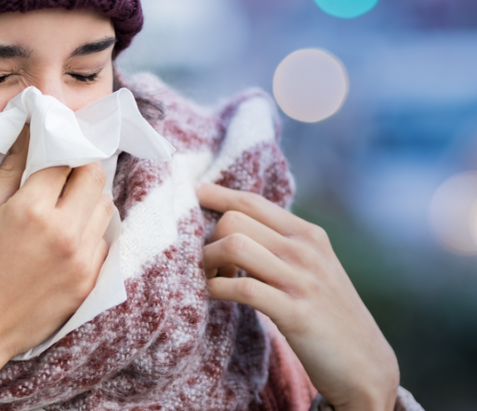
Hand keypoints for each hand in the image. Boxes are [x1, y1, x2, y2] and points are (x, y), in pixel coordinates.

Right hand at [0, 127, 112, 410]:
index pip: (64, 158)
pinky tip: (66, 233)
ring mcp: (82, 260)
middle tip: (58, 170)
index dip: (57, 144)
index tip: (50, 140)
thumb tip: (26, 134)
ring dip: (87, 196)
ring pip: (104, 207)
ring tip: (62, 202)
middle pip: (93, 177)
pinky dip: (90, 229)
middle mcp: (65, 232)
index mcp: (32, 210)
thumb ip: (7, 171)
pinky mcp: (88, 283)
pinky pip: (103, 241)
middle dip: (78, 166)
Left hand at [197, 183, 398, 410]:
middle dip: (207, 239)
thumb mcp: (311, 267)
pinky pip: (242, 288)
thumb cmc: (327, 314)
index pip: (252, 201)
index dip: (216, 195)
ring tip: (208, 278)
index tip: (192, 193)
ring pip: (234, 246)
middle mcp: (305, 250)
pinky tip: (213, 295)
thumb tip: (232, 224)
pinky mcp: (296, 313)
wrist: (365, 366)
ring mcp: (302, 280)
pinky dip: (216, 289)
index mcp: (307, 234)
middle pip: (234, 220)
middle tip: (206, 263)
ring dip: (207, 262)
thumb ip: (279, 244)